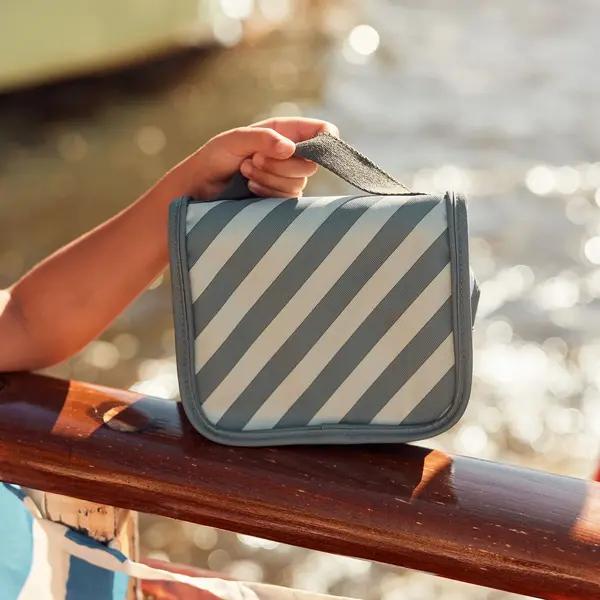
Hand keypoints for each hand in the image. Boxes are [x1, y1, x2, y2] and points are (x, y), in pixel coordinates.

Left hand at [167, 117, 338, 199]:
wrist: (201, 189)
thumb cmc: (215, 158)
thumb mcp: (234, 140)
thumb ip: (262, 139)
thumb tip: (290, 148)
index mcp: (284, 132)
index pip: (321, 131)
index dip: (325, 138)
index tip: (314, 146)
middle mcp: (290, 155)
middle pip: (310, 163)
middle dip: (281, 165)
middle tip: (253, 160)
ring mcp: (287, 179)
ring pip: (298, 183)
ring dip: (269, 178)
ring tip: (246, 172)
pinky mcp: (281, 199)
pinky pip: (287, 198)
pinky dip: (267, 192)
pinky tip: (250, 188)